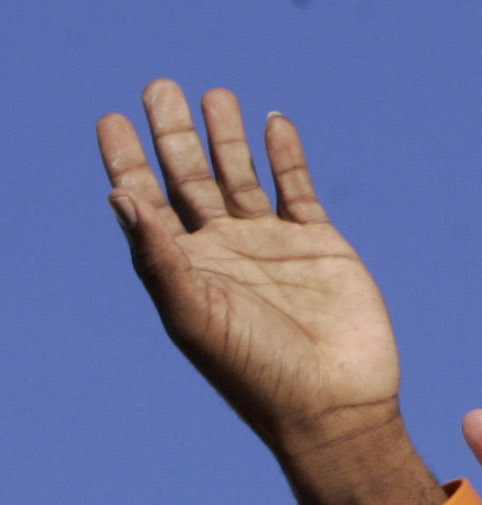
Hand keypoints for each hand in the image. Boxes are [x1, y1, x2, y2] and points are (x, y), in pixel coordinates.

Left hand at [99, 83, 400, 455]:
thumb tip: (119, 194)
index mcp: (186, 267)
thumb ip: (157, 255)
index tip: (113, 121)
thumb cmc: (255, 372)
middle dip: (173, 133)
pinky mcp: (321, 246)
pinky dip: (285, 157)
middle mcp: (225, 251)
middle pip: (190, 178)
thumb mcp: (193, 315)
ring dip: (226, 136)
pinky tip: (273, 123)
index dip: (127, 161)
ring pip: (241, 175)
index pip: (147, 202)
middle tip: (159, 88)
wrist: (335, 406)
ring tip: (214, 95)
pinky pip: (297, 190)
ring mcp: (273, 246)